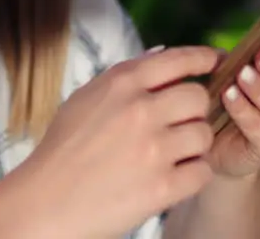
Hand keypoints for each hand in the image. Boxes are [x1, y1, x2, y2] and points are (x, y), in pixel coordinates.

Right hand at [16, 45, 220, 238]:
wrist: (43, 205)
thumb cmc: (61, 152)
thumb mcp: (84, 100)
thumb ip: (124, 77)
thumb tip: (162, 55)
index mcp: (120, 85)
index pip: (178, 59)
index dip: (204, 57)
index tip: (216, 61)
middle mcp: (140, 111)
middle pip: (199, 97)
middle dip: (194, 111)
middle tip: (180, 125)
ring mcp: (153, 150)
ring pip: (204, 135)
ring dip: (194, 145)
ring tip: (172, 155)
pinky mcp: (161, 188)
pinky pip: (202, 172)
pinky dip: (193, 175)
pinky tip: (173, 177)